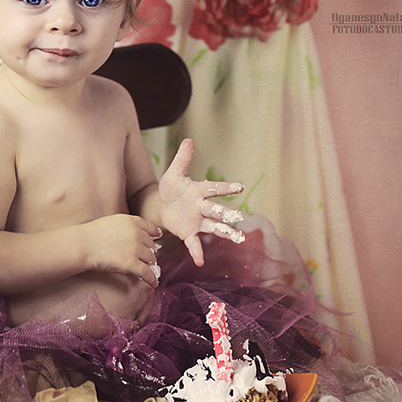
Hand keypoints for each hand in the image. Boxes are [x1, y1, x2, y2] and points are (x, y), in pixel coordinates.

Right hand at [84, 214, 161, 286]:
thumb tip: (133, 235)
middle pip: (150, 244)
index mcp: (131, 221)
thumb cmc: (92, 234)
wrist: (84, 244)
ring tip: (152, 269)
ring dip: (151, 264)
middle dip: (151, 251)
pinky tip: (154, 284)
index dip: (154, 232)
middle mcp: (136, 234)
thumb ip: (125, 226)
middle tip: (150, 257)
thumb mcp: (112, 222)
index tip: (158, 236)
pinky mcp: (131, 264)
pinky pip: (146, 273)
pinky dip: (152, 279)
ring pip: (150, 258)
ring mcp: (135, 249)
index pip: (148, 227)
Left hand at [159, 139, 244, 265]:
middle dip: (227, 214)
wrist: (161, 205)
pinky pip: (195, 243)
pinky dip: (198, 252)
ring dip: (226, 233)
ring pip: (214, 227)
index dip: (226, 188)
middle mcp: (202, 207)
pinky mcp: (189, 233)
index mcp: (199, 191)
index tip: (240, 186)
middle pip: (217, 210)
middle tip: (239, 218)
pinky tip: (200, 262)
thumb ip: (182, 158)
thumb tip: (189, 140)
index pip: (214, 188)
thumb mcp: (173, 173)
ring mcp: (198, 221)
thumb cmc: (171, 188)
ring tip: (239, 239)